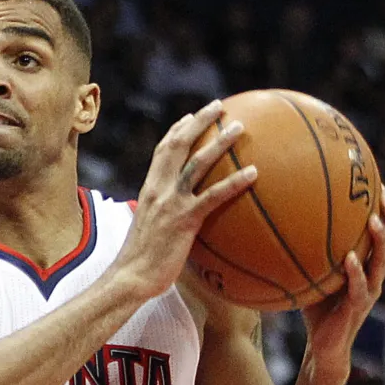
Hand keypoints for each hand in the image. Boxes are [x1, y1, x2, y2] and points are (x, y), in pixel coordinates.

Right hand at [117, 99, 259, 299]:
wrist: (130, 277)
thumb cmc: (140, 261)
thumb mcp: (148, 229)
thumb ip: (162, 216)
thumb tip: (178, 219)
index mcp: (149, 190)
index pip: (161, 151)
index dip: (177, 130)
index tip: (192, 117)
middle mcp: (158, 190)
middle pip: (178, 145)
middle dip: (199, 122)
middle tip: (220, 107)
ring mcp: (171, 203)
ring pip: (197, 163)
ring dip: (220, 142)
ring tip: (239, 127)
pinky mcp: (184, 220)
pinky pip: (213, 195)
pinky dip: (234, 182)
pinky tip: (254, 172)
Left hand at [301, 187, 384, 378]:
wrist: (323, 346)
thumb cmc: (316, 308)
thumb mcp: (313, 275)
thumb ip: (307, 253)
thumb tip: (278, 223)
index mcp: (369, 265)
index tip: (377, 182)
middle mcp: (376, 275)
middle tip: (383, 194)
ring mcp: (370, 290)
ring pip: (384, 260)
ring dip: (379, 238)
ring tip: (372, 219)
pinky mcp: (358, 307)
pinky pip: (361, 286)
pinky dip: (356, 271)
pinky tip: (347, 259)